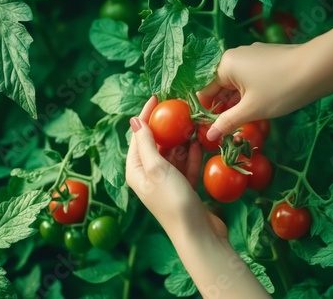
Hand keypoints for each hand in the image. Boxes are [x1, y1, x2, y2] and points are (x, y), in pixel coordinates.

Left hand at [125, 96, 226, 238]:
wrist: (197, 233)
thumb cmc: (173, 200)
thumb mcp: (157, 167)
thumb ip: (146, 143)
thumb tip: (134, 120)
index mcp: (136, 170)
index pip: (138, 136)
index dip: (147, 116)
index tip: (158, 97)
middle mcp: (149, 175)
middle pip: (157, 143)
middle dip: (168, 127)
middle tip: (181, 109)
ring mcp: (167, 182)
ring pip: (173, 153)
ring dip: (182, 140)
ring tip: (193, 123)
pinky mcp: (183, 187)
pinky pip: (185, 165)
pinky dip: (191, 155)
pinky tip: (199, 143)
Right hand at [198, 42, 313, 140]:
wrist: (318, 68)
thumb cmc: (279, 89)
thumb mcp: (251, 110)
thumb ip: (227, 122)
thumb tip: (209, 136)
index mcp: (225, 65)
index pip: (205, 90)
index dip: (207, 112)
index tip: (212, 130)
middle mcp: (236, 56)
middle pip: (222, 87)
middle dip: (225, 109)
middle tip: (230, 131)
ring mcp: (253, 55)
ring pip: (238, 84)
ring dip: (240, 103)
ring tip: (246, 123)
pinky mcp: (268, 58)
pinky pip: (251, 79)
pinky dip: (252, 94)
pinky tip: (261, 108)